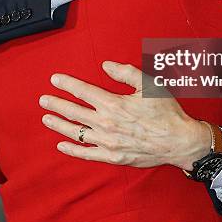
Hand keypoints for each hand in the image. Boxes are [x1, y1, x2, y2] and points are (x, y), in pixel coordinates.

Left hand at [39, 61, 210, 169]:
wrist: (178, 141)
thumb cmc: (165, 111)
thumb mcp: (148, 84)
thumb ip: (125, 72)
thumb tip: (106, 65)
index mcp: (114, 104)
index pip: (83, 92)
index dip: (67, 84)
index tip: (54, 79)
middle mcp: (106, 123)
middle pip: (74, 112)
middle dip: (57, 104)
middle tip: (43, 99)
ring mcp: (108, 142)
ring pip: (76, 132)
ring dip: (59, 125)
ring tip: (47, 118)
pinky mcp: (113, 156)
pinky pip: (87, 153)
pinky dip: (73, 149)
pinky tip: (61, 144)